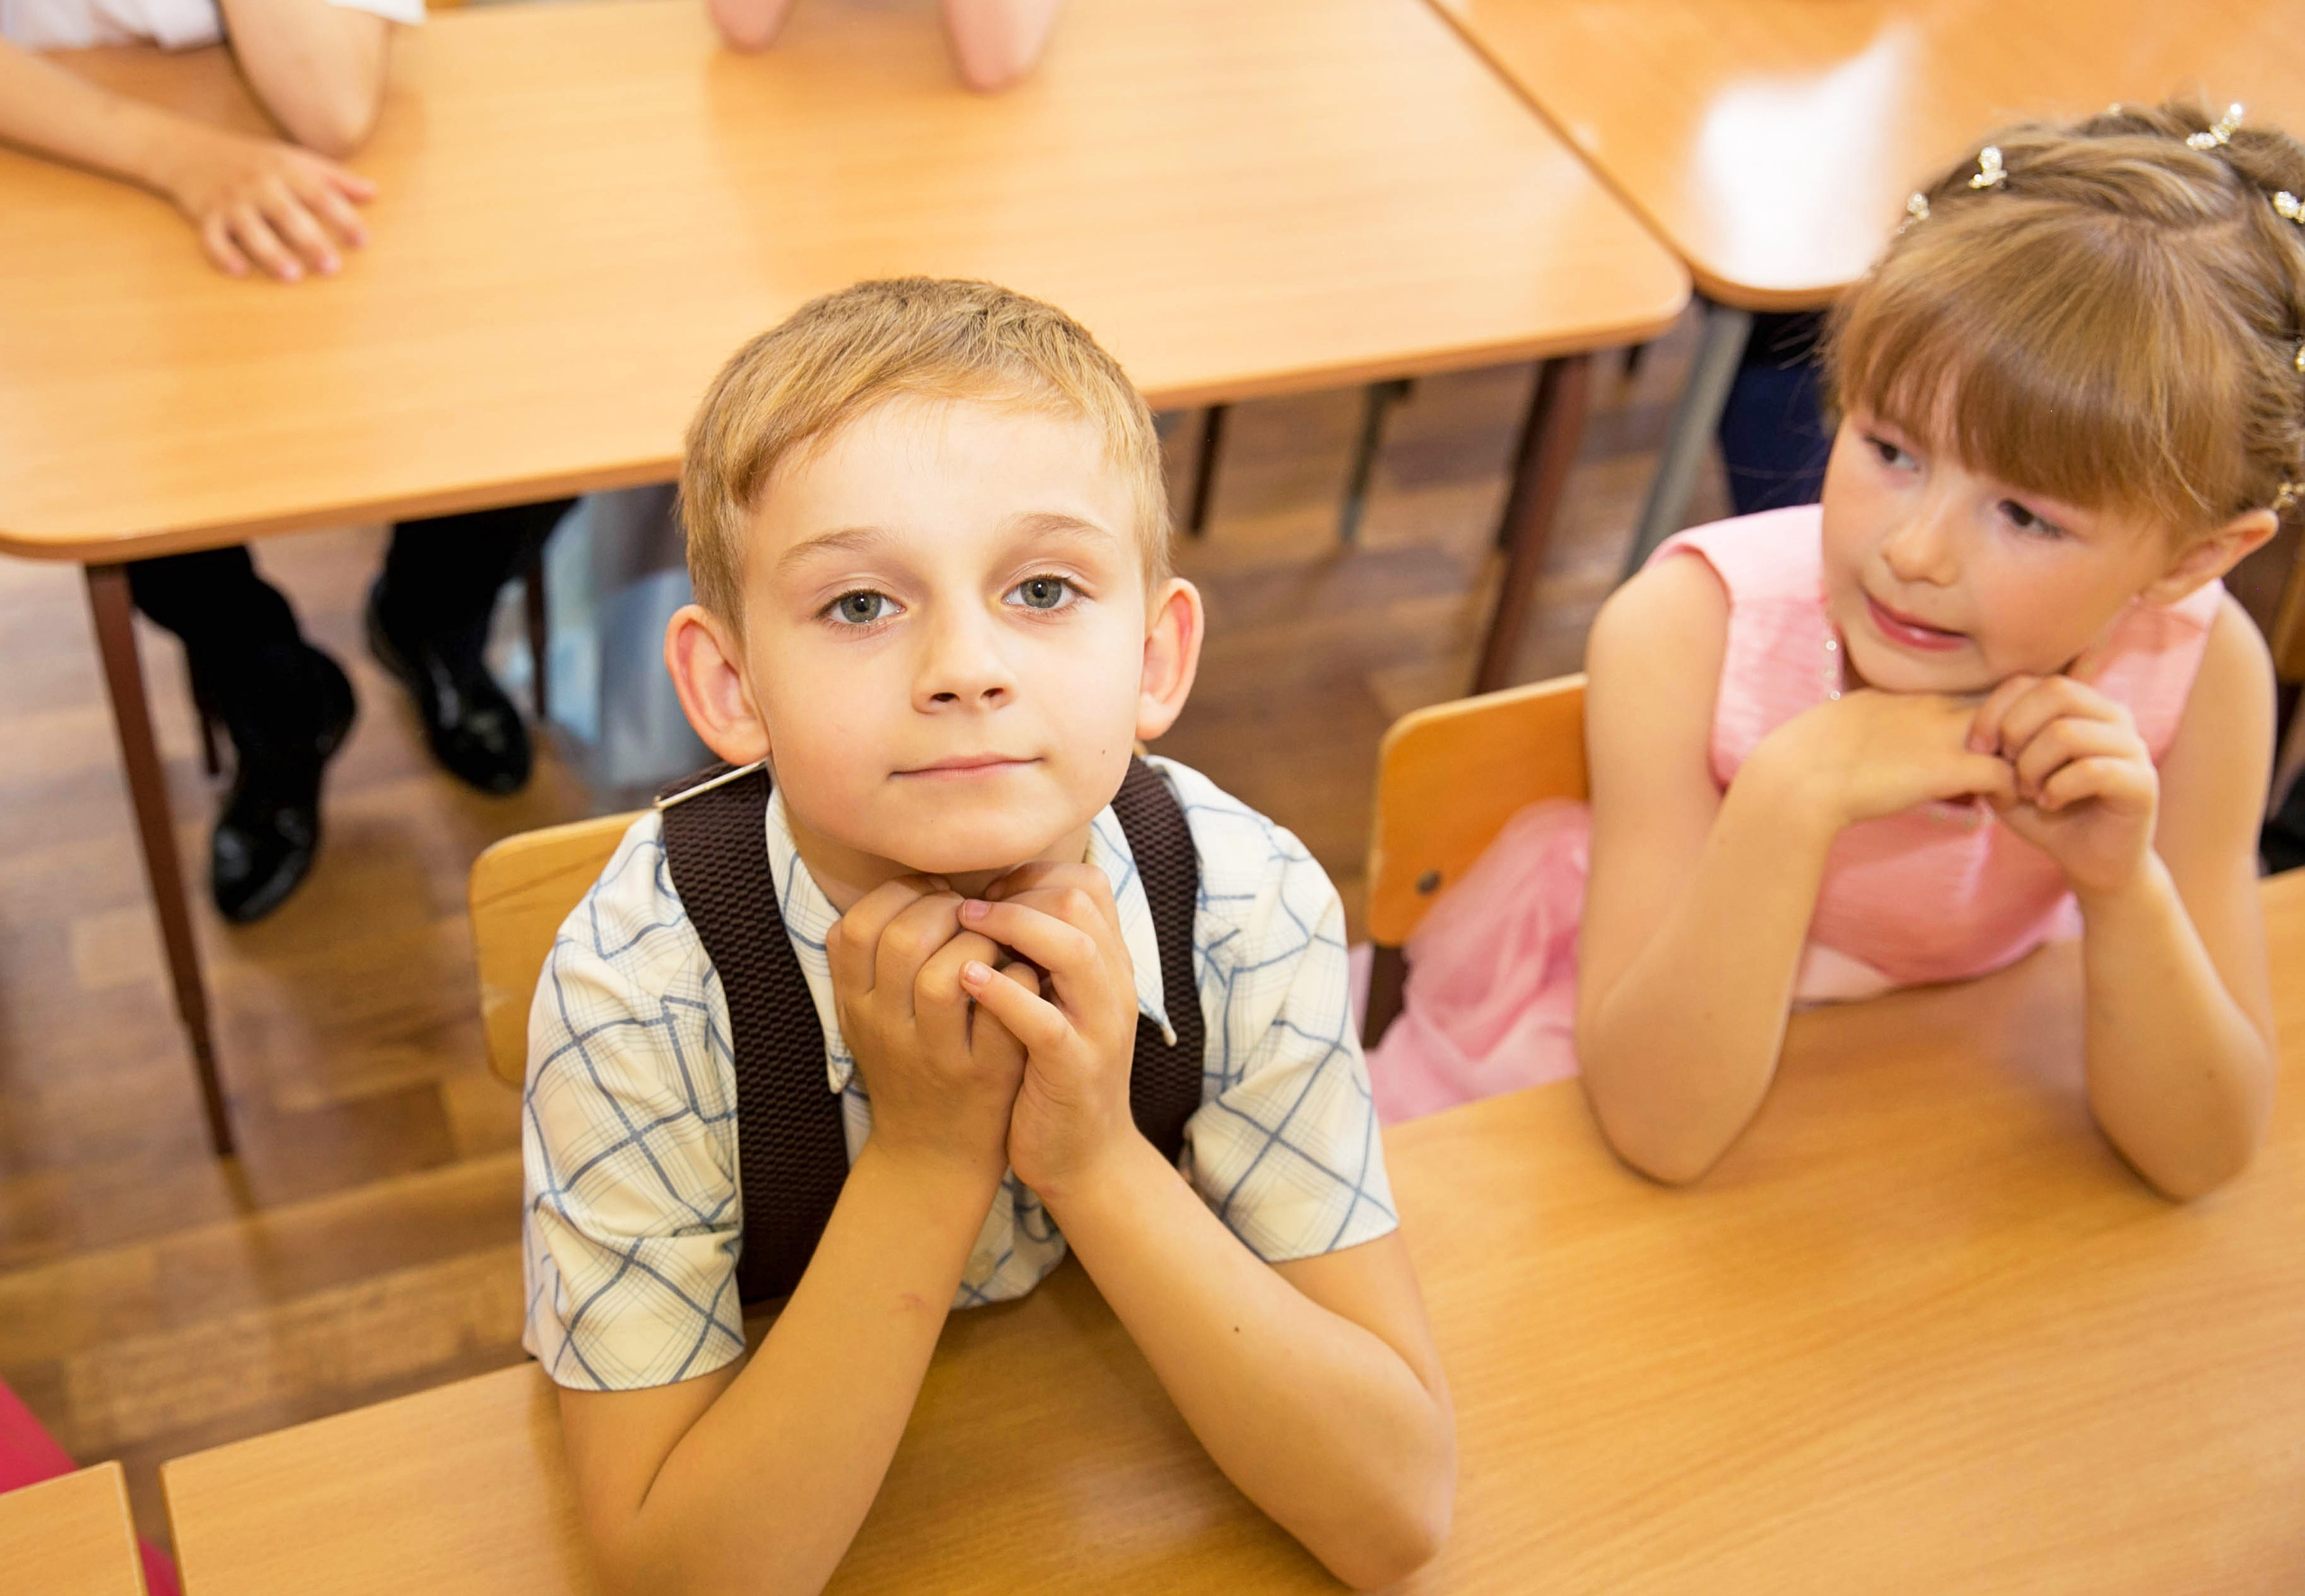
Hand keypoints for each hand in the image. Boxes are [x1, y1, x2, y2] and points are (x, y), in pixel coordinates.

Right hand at [155, 126, 374, 280]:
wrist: (188, 150)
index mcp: (285, 170)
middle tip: (332, 266)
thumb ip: (333, 177)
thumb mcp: (294, 159)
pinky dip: (222, 254)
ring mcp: (230, 200)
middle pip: (287, 214)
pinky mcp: (204, 215)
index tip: (363, 241)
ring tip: (292, 274)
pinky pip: (211, 237)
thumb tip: (373, 192)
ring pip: (250, 228)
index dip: (342, 217)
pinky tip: (239, 271)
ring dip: (270, 252)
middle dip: (309, 240)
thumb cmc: (254, 160)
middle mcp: (258, 185)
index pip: (319, 194)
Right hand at [828, 875, 1036, 1186]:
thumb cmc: (908, 1065)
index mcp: (855, 1005)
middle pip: (903, 939)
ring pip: (948, 974)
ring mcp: (936, 1054)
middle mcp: (887, 1029)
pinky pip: (1004, 1009)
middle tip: (969, 913)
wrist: (933, 1155)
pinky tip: (1025, 972)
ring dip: (981, 942)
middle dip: (945, 909)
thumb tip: (912, 881)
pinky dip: (1020, 977)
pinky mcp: (985, 1075)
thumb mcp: (869, 1014)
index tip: (931, 894)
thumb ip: (873, 955)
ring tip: (995, 942)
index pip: (856, 926)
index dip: (899, 895)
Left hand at [956, 863, 1142, 1201]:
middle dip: (1017, 893)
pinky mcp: (1075, 1069)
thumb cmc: (1054, 1073)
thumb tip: (992, 897)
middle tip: (965, 909)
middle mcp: (1113, 987)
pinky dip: (1004, 994)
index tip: (986, 895)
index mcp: (1110, 965)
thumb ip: (1043, 955)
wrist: (1084, 1157)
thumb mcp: (1059, 1002)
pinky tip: (967, 981)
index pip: (1087, 883)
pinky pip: (1045, 1020)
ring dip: (1012, 928)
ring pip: (1073, 950)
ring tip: (963, 927)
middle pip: (1081, 902)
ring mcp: (1099, 1027)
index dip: (1031, 876)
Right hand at [1747, 688, 2015, 830]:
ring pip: (2014, 730)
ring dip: (2019, 756)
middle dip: (2014, 728)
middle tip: (2013, 761)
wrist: (1796, 778)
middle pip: (2000, 699)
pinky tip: (1999, 805)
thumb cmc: (1802, 760)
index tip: (1982, 742)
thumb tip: (1868, 740)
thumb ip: (1867, 724)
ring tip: (2014, 781)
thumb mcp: (1839, 725)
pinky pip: (2004, 773)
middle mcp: (1930, 705)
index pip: (1963, 692)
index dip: (1982, 715)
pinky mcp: (1945, 769)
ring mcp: (1940, 735)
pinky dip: (2010, 790)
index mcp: (1904, 694)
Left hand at [1969, 674, 2156, 897]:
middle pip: (2055, 692)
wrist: (2090, 858)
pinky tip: (2050, 804)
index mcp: (2079, 705)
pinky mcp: (2142, 781)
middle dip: (2015, 731)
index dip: (1993, 711)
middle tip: (2006, 769)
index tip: (1977, 750)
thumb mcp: (2006, 778)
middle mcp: (2111, 716)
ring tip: (2030, 792)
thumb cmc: (2046, 811)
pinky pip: (2091, 770)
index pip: (2028, 682)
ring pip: (2067, 733)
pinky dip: (2058, 789)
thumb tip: (1972, 733)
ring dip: (2033, 767)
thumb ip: (1991, 751)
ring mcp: (2132, 745)